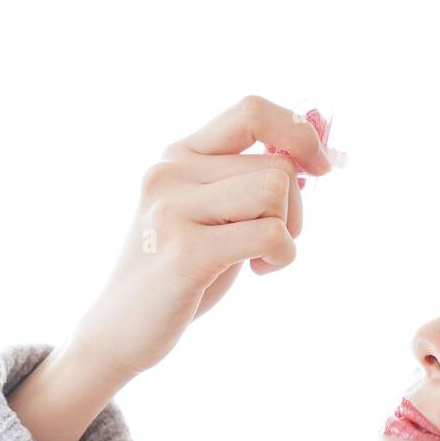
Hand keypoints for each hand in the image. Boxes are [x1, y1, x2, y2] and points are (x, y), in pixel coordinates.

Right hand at [67, 94, 333, 378]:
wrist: (120, 329)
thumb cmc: (180, 271)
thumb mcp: (215, 214)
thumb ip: (252, 180)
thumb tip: (316, 152)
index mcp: (177, 155)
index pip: (251, 111)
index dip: (298, 132)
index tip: (319, 167)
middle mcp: (170, 172)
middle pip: (277, 165)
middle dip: (294, 209)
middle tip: (268, 243)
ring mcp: (173, 210)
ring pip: (275, 192)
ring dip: (287, 232)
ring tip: (258, 258)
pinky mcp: (186, 252)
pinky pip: (270, 233)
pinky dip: (281, 255)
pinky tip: (256, 271)